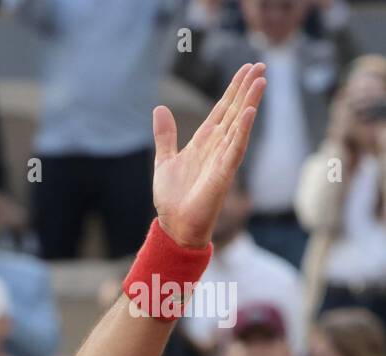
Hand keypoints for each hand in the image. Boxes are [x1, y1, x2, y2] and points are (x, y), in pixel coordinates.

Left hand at [152, 63, 265, 246]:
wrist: (174, 225)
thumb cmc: (173, 197)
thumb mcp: (164, 159)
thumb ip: (165, 135)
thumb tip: (159, 108)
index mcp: (204, 141)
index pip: (222, 109)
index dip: (233, 89)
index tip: (246, 68)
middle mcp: (217, 146)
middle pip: (235, 111)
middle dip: (246, 88)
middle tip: (260, 65)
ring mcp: (223, 158)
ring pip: (240, 125)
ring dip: (250, 102)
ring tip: (261, 80)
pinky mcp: (224, 173)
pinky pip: (236, 148)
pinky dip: (243, 130)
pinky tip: (251, 112)